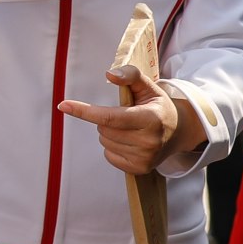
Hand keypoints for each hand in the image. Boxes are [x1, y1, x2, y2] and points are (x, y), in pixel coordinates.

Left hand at [59, 66, 198, 174]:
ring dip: (110, 133)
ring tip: (131, 129)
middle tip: (126, 116)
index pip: (110, 117)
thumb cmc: (158, 106)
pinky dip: (113, 146)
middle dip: (106, 119)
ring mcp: (144, 158)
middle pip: (104, 129)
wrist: (179, 132)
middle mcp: (148, 141)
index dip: (85, 111)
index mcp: (150, 119)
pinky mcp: (139, 169)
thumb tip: (109, 74)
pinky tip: (130, 141)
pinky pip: (108, 155)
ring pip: (105, 141)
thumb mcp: (149, 87)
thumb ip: (130, 76)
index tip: (63, 105)